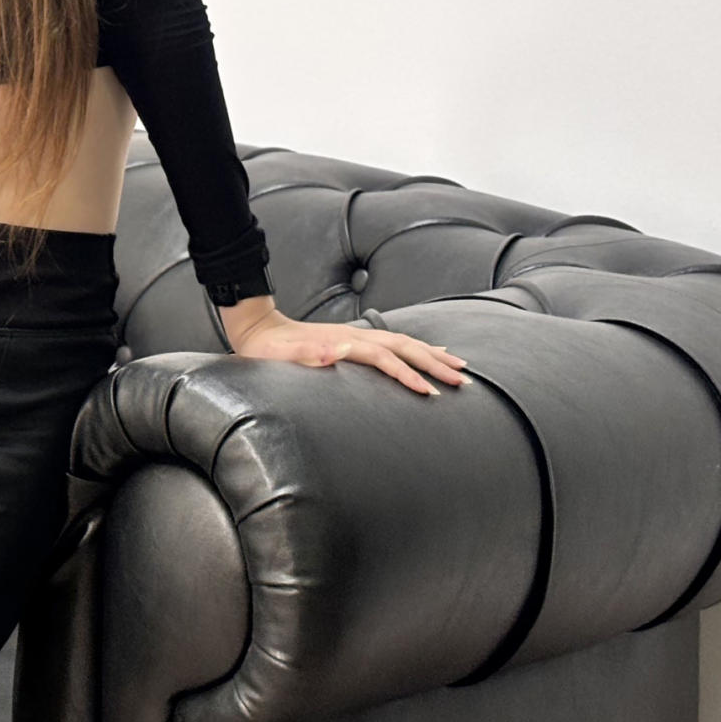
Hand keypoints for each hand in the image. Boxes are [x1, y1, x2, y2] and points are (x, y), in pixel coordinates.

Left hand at [228, 309, 465, 395]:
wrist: (258, 329)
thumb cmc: (270, 350)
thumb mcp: (284, 355)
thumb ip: (309, 353)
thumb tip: (335, 352)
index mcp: (345, 342)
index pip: (386, 359)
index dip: (408, 375)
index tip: (430, 392)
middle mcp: (356, 337)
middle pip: (405, 347)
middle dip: (435, 364)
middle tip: (462, 382)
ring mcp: (357, 337)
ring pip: (405, 343)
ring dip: (432, 355)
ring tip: (459, 366)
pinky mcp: (354, 340)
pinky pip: (395, 343)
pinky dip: (417, 348)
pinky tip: (430, 351)